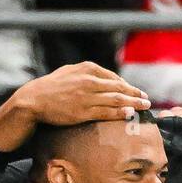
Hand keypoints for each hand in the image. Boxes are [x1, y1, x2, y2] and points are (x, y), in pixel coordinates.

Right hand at [17, 62, 150, 126]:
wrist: (34, 100)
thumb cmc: (51, 87)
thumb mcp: (69, 72)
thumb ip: (86, 73)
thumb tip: (102, 79)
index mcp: (87, 68)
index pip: (113, 78)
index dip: (128, 86)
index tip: (136, 92)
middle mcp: (89, 81)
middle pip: (119, 88)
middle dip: (135, 94)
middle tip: (146, 100)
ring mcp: (87, 96)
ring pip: (116, 100)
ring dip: (133, 103)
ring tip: (144, 107)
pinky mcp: (83, 111)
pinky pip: (106, 112)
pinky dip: (119, 112)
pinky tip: (129, 113)